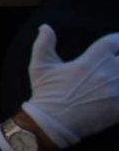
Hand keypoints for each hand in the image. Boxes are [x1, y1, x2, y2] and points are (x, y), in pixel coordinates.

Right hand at [21, 25, 118, 147]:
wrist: (52, 122)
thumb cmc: (47, 93)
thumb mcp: (40, 66)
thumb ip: (44, 43)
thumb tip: (46, 27)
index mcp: (92, 60)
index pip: (114, 42)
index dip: (118, 40)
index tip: (117, 42)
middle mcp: (109, 72)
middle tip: (118, 62)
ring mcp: (117, 91)